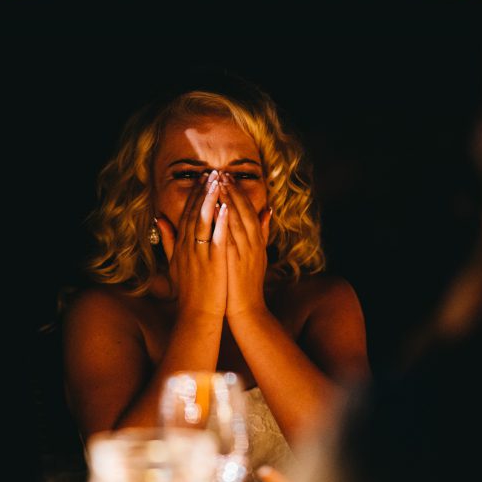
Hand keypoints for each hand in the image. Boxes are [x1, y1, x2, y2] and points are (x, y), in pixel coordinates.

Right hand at [155, 170, 228, 318]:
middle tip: (212, 172)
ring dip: (210, 199)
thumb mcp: (172, 263)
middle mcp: (187, 247)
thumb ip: (167, 240)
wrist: (196, 315)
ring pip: (203, 221)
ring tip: (218, 181)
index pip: (187, 214)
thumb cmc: (188, 291)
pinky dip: (219, 222)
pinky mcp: (212, 263)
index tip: (202, 179)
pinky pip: (215, 238)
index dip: (195, 195)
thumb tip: (158, 218)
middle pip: (194, 213)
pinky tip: (225, 207)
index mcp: (180, 246)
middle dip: (203, 191)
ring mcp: (199, 254)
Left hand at [220, 172, 270, 319]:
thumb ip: (262, 232)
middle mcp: (251, 243)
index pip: (247, 209)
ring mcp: (243, 251)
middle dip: (229, 190)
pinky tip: (214, 208)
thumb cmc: (248, 283)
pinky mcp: (233, 260)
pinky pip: (228, 236)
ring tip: (214, 183)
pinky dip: (222, 221)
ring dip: (225, 200)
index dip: (237, 192)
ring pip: (235, 220)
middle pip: (241, 210)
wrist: (246, 309)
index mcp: (256, 240)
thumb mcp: (259, 255)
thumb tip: (267, 210)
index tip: (226, 176)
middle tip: (218, 173)